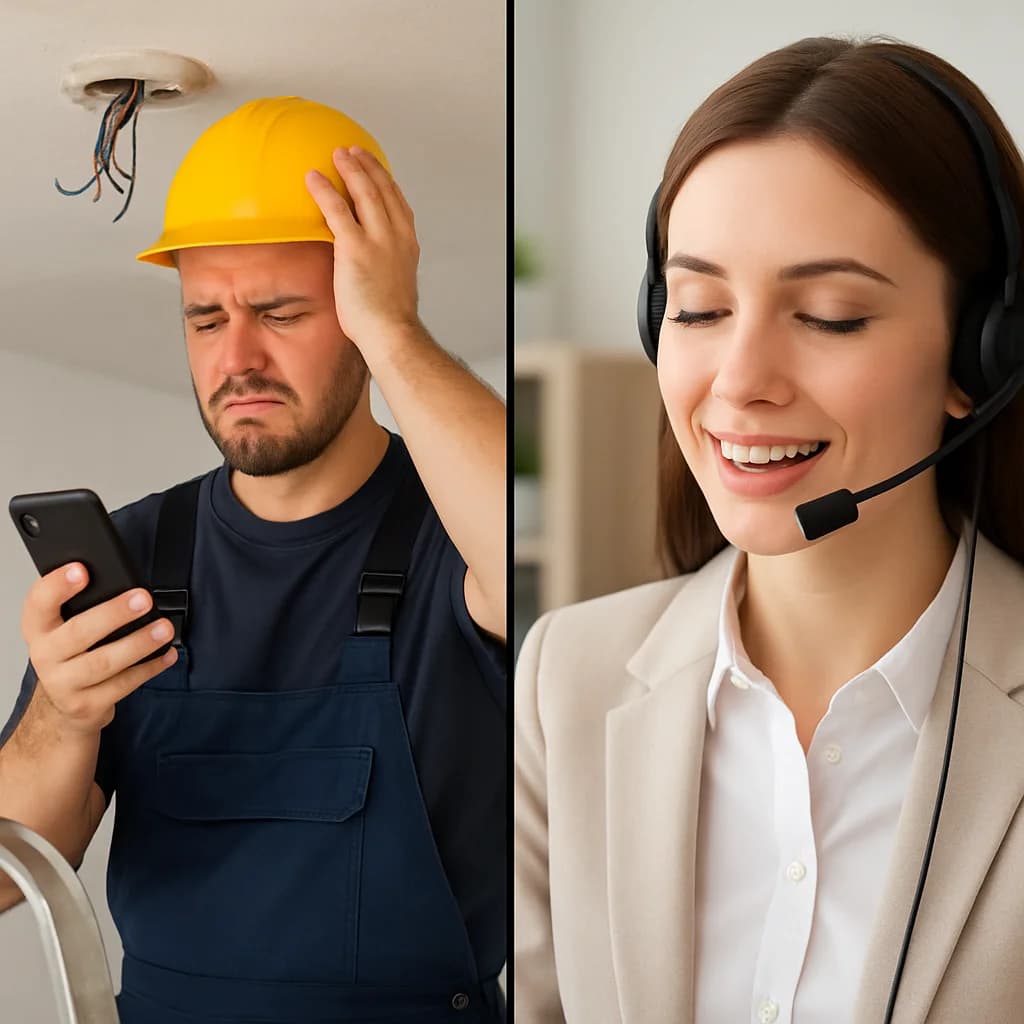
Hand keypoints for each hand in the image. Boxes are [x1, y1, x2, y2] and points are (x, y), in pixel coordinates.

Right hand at [21, 564, 177, 737]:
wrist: (64, 703)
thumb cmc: (72, 653)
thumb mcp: (66, 625)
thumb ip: (85, 603)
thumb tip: (124, 582)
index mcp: (39, 628)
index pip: (39, 602)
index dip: (58, 585)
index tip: (82, 570)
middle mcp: (45, 655)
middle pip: (78, 632)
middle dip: (114, 613)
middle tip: (143, 599)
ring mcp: (64, 684)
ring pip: (103, 662)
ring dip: (138, 643)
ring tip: (163, 628)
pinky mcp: (86, 705)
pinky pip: (123, 685)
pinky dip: (149, 668)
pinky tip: (166, 654)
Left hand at [304, 146, 420, 351]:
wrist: (391, 332)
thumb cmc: (390, 321)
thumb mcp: (395, 286)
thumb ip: (385, 268)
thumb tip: (370, 269)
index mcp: (407, 245)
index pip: (398, 203)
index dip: (386, 182)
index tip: (376, 170)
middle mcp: (396, 236)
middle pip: (383, 189)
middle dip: (368, 166)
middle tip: (353, 152)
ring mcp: (377, 240)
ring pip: (364, 191)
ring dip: (350, 168)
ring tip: (337, 154)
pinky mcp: (355, 247)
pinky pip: (336, 210)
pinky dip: (324, 190)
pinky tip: (313, 178)